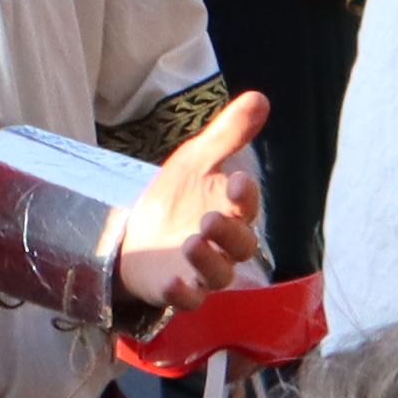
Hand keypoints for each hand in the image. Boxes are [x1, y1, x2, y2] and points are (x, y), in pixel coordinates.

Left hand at [116, 91, 269, 309]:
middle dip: (229, 233)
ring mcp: (202, 271)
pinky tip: (172, 281)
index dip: (244, 196)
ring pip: (218, 275)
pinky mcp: (177, 290)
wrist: (136, 230)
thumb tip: (261, 97)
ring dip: (208, 261)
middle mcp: (224, 245)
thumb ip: (228, 134)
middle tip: (208, 219)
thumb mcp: (196, 159)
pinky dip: (183, 292)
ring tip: (191, 242)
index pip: (247, 206)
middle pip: (240, 246)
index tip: (236, 181)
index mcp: (231, 211)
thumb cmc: (176, 195)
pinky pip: (188, 299)